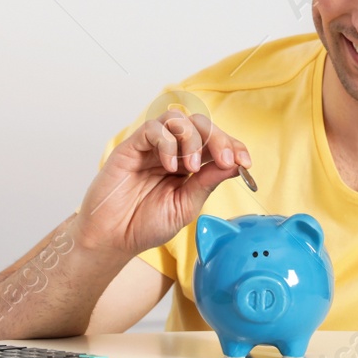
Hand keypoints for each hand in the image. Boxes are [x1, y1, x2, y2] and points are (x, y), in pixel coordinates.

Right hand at [72, 109, 252, 256]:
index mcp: (189, 165)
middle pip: (201, 125)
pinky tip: (170, 165)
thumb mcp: (186, 206)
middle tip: (225, 159)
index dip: (233, 146)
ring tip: (193, 167)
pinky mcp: (132, 146)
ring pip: (178, 119)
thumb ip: (207, 183)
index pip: (215, 143)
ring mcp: (152, 147)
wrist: (112, 238)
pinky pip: (153, 128)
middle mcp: (173, 151)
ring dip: (193, 138)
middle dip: (218, 138)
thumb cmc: (145, 224)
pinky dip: (167, 142)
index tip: (245, 161)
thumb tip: (234, 164)